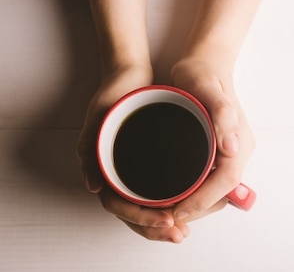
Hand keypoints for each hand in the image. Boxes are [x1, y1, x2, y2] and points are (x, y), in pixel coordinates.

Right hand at [78, 65, 189, 242]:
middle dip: (156, 228)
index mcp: (103, 169)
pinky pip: (159, 191)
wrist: (129, 74)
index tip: (166, 220)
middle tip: (180, 234)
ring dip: (165, 221)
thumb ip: (90, 148)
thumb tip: (93, 186)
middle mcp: (119, 174)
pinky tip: (188, 205)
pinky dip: (172, 202)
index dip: (141, 219)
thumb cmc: (113, 95)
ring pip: (147, 207)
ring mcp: (134, 170)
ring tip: (185, 228)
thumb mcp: (99, 117)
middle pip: (135, 213)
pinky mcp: (149, 162)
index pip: (119, 207)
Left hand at [170, 58, 255, 223]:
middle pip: (222, 192)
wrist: (206, 61)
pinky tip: (173, 193)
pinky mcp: (219, 149)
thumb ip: (222, 115)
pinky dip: (194, 192)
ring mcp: (230, 150)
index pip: (226, 182)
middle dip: (196, 209)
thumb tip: (233, 150)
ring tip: (165, 209)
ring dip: (195, 204)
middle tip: (164, 216)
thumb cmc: (202, 72)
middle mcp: (239, 149)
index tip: (176, 211)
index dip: (202, 201)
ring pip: (216, 189)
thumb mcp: (206, 88)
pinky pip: (210, 179)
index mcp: (240, 141)